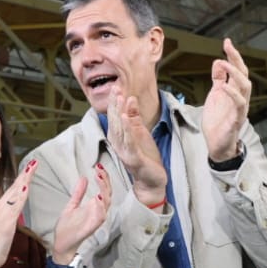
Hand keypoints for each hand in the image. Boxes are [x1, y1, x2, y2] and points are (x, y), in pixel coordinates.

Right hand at [0, 159, 37, 267]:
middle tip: (34, 161)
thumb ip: (11, 212)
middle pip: (15, 187)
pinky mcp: (5, 223)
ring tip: (31, 169)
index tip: (31, 166)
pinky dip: (20, 197)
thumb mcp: (6, 224)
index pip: (15, 188)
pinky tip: (24, 189)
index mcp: (2, 207)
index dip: (23, 177)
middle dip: (25, 174)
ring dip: (23, 180)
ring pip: (16, 194)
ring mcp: (3, 214)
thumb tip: (17, 202)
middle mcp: (1, 207)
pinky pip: (15, 208)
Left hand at [51, 163, 111, 264]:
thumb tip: (84, 178)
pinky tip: (97, 198)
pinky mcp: (91, 227)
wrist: (61, 243)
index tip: (98, 166)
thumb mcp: (72, 205)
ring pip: (106, 204)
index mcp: (93, 206)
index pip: (104, 189)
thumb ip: (79, 192)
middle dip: (105, 181)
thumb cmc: (67, 228)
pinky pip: (99, 217)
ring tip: (99, 178)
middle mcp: (97, 212)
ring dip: (104, 191)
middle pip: (108, 194)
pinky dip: (100, 207)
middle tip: (99, 169)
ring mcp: (95, 220)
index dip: (104, 177)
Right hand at [105, 78, 166, 205]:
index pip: (115, 116)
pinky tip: (126, 118)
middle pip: (115, 121)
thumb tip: (130, 98)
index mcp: (119, 137)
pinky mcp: (134, 158)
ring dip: (119, 112)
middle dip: (115, 104)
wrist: (151, 181)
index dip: (114, 102)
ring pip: (120, 129)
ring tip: (120, 98)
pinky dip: (127, 129)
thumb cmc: (145, 157)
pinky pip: (130, 141)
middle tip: (115, 88)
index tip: (116, 86)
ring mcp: (125, 151)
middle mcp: (118, 144)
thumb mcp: (141, 133)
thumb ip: (135, 117)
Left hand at [201, 37, 251, 161]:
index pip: (237, 69)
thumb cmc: (217, 121)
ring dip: (235, 73)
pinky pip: (239, 104)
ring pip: (245, 86)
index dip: (233, 55)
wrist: (216, 144)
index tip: (227, 42)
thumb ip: (218, 80)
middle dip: (236, 59)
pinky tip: (223, 86)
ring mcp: (240, 107)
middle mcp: (240, 96)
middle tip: (228, 46)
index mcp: (234, 90)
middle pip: (243, 73)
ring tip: (224, 63)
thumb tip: (218, 62)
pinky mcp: (237, 119)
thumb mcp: (215, 95)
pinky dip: (232, 94)